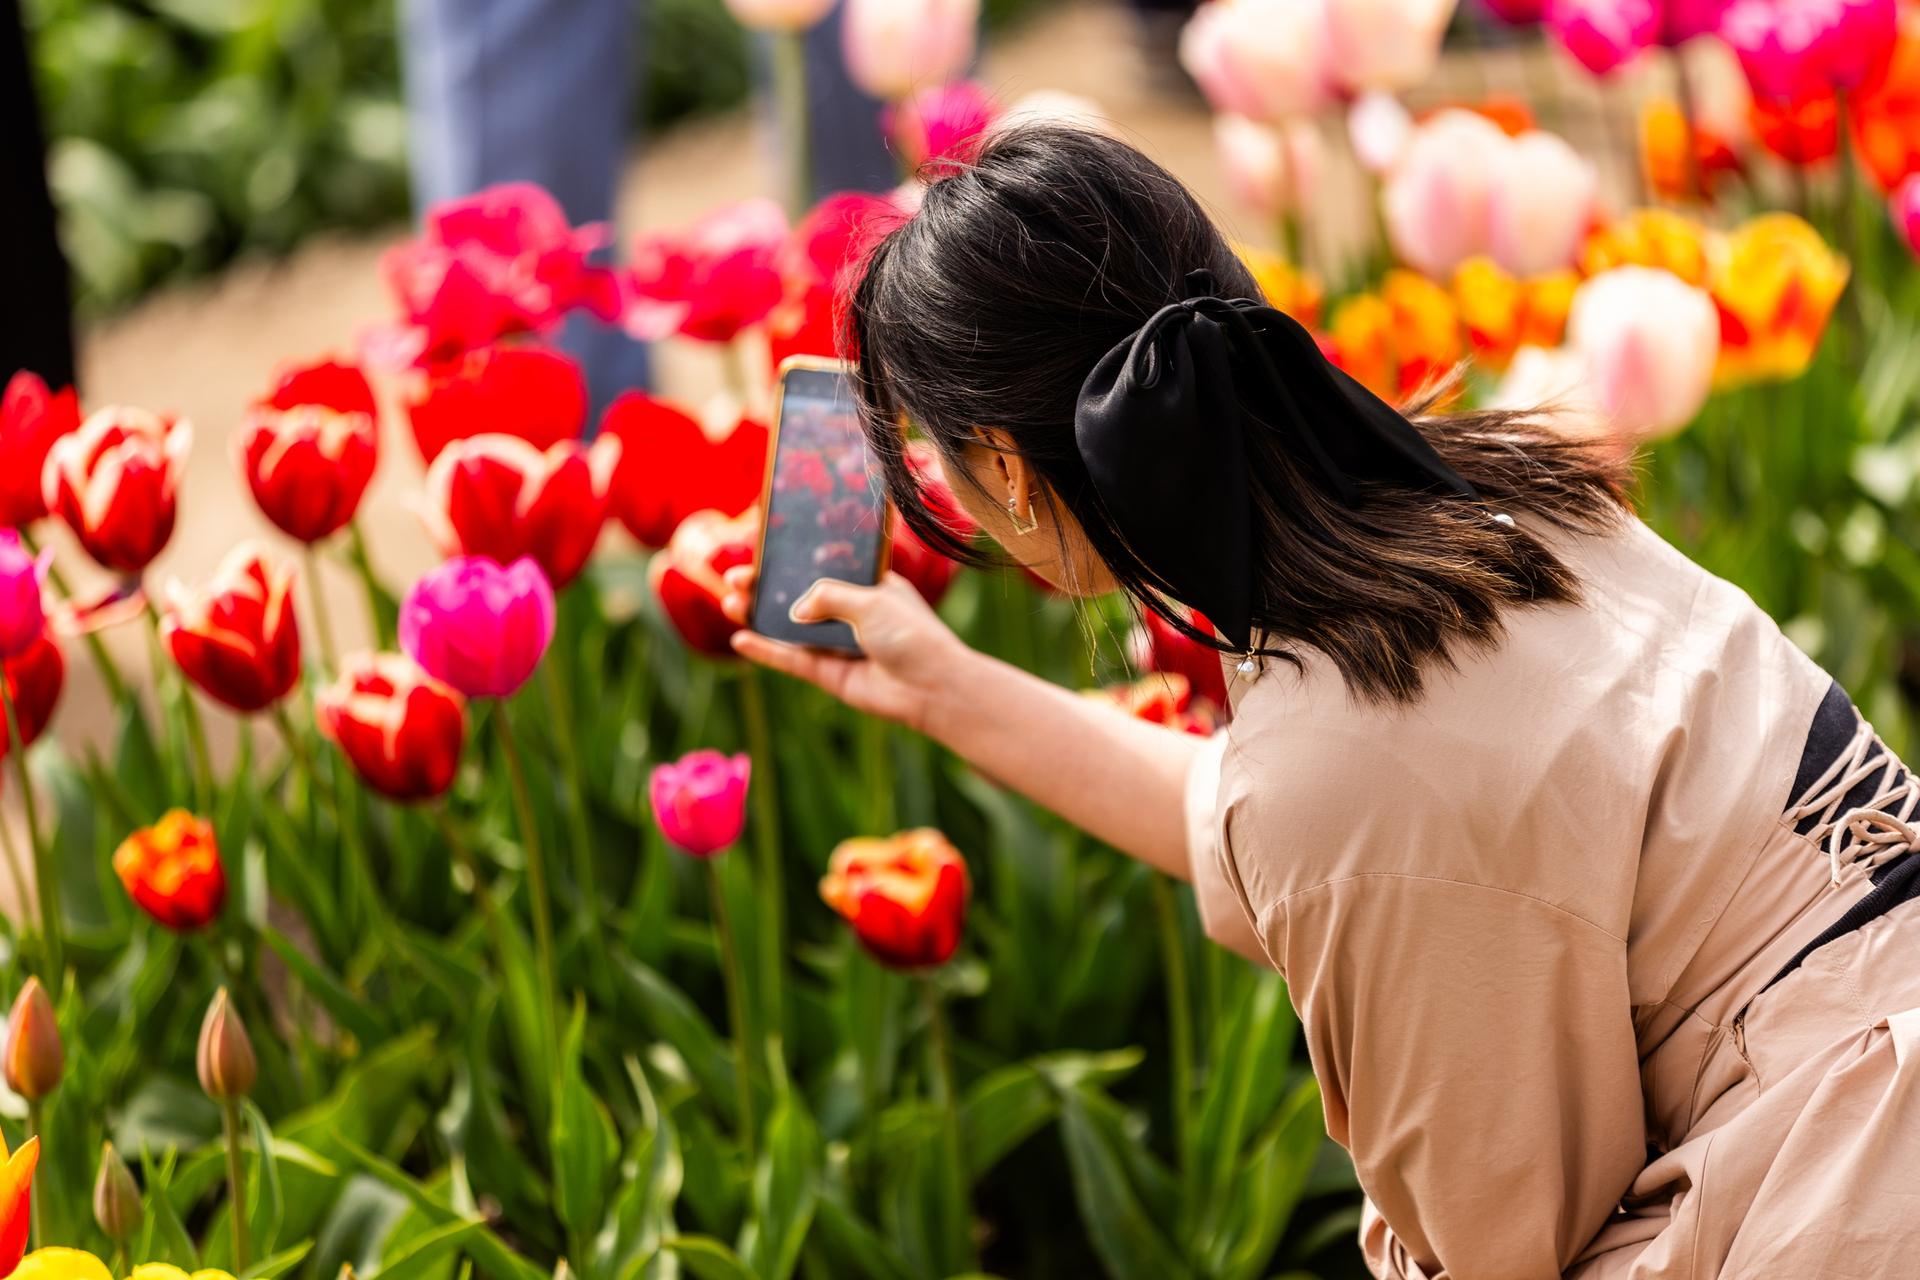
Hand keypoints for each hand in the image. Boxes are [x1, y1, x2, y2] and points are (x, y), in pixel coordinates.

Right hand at [720, 567, 974, 732]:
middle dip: (766, 587)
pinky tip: (741, 640)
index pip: (824, 567)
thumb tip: (794, 609)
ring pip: (789, 628)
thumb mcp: (870, 601)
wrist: (931, 687)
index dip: (794, 560)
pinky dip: (766, 651)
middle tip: (735, 577)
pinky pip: (791, 659)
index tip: (764, 549)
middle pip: (798, 597)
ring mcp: (838, 643)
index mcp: (868, 586)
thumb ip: (828, 596)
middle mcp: (851, 613)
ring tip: (729, 602)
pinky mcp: (830, 673)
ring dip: (758, 616)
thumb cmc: (912, 635)